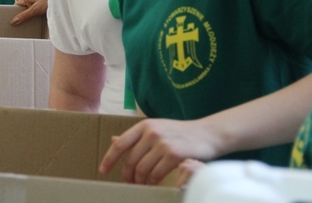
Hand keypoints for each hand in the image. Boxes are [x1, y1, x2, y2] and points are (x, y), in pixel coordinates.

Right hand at [11, 0, 48, 24]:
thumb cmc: (48, 0)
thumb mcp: (34, 10)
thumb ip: (24, 15)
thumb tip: (14, 21)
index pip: (15, 7)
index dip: (13, 14)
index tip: (12, 22)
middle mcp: (29, 0)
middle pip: (21, 11)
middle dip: (21, 18)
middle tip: (20, 25)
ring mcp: (34, 4)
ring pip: (28, 13)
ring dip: (29, 19)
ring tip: (29, 25)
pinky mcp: (39, 7)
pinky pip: (33, 14)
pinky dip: (34, 18)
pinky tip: (35, 22)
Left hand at [99, 118, 219, 184]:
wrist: (208, 133)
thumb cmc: (179, 133)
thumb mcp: (156, 129)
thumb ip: (137, 136)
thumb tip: (113, 140)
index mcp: (144, 125)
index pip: (120, 143)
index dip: (109, 158)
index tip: (103, 170)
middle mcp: (151, 132)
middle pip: (131, 160)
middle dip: (128, 175)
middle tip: (129, 183)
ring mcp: (163, 143)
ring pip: (142, 168)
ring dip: (140, 181)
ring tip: (142, 185)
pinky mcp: (174, 154)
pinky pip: (157, 173)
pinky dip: (153, 182)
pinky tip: (154, 184)